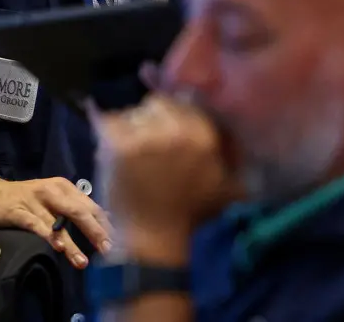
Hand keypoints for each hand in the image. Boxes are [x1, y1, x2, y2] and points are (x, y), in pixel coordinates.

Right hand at [0, 175, 111, 268]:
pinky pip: (35, 224)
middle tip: (108, 250)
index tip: (120, 241)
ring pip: (58, 222)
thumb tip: (106, 220)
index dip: (105, 224)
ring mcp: (34, 200)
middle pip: (79, 211)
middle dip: (95, 232)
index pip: (91, 206)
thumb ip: (76, 208)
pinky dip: (47, 235)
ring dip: (72, 243)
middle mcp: (52, 190)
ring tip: (82, 262)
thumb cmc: (27, 199)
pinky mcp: (17, 210)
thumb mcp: (54, 198)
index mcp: (64, 187)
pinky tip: (57, 248)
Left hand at [91, 95, 241, 257]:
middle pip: (158, 103)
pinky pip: (107, 120)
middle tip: (149, 146)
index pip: (186, 102)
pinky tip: (115, 153)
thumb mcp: (227, 186)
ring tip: (132, 154)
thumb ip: (235, 155)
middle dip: (153, 121)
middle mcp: (178, 130)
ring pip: (133, 112)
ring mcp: (146, 136)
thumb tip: (236, 132)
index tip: (168, 134)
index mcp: (205, 135)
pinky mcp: (117, 144)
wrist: (152, 240)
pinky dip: (107, 133)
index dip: (175, 117)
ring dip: (131, 128)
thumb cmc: (189, 214)